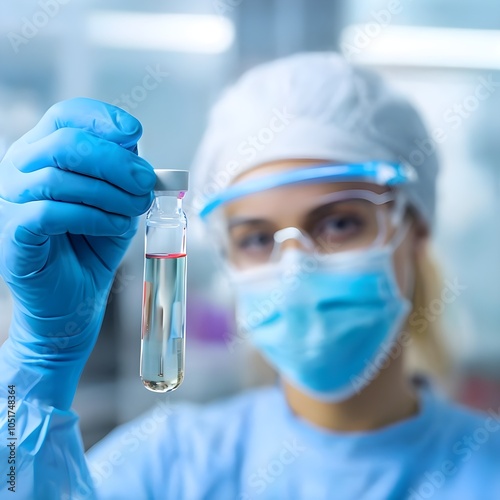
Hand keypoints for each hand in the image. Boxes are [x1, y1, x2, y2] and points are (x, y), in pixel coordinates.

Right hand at [0, 98, 155, 406]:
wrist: (76, 297)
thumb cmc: (95, 244)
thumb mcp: (118, 201)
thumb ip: (124, 174)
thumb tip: (137, 145)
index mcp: (45, 153)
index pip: (66, 116)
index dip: (102, 118)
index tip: (136, 134)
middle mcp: (21, 169)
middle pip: (64, 143)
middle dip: (114, 160)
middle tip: (145, 181)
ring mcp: (11, 201)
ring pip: (58, 177)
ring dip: (110, 193)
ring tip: (135, 210)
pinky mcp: (13, 234)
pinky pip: (50, 213)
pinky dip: (92, 216)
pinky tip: (115, 225)